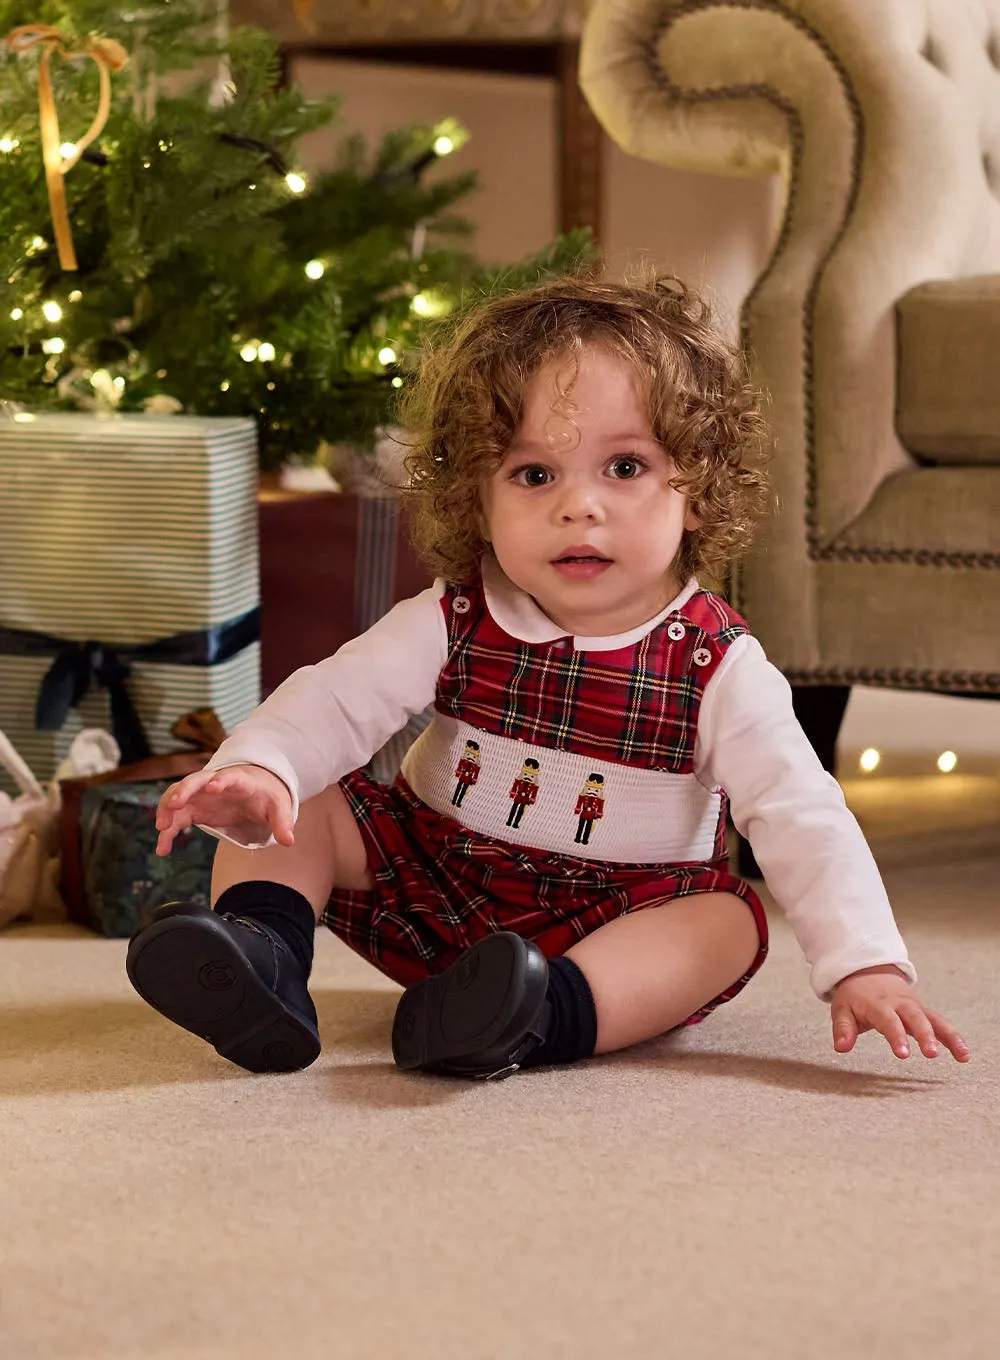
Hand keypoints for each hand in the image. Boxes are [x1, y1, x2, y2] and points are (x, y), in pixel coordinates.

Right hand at [154, 764, 294, 855]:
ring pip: (178, 795)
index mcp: (240, 781)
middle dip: (183, 790)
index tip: (214, 786)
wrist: (255, 789)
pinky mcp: (193, 808)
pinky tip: (162, 849)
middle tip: (173, 804)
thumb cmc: (266, 795)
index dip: (222, 780)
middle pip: (195, 781)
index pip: (230, 777)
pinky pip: (175, 816)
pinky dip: (167, 830)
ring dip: (167, 809)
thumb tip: (289, 841)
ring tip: (161, 828)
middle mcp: (214, 783)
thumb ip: (282, 822)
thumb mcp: (278, 806)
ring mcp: (201, 794)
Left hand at [831, 965, 969, 1061]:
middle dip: (925, 1035)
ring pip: (935, 1019)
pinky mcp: (924, 1011)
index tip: (903, 1054)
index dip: (896, 1036)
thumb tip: (841, 1048)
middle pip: (916, 1018)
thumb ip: (843, 1029)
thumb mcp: (842, 1008)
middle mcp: (900, 1004)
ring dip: (948, 1036)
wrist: (869, 971)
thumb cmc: (855, 996)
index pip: (888, 1021)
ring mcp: (915, 1006)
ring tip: (962, 1055)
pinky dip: (953, 1037)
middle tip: (932, 1054)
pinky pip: (941, 1024)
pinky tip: (964, 1055)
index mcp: (879, 1004)